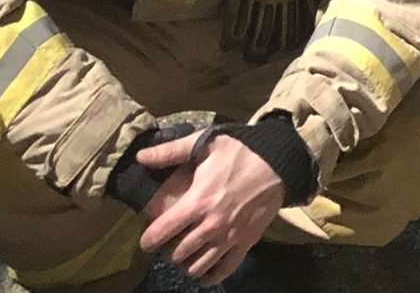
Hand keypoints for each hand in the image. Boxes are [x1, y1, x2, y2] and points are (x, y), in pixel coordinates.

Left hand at [138, 132, 285, 285]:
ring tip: (184, 255)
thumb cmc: (241, 151)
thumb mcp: (205, 144)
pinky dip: (210, 276)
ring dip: (186, 263)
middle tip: (168, 244)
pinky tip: (203, 274)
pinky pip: (224, 269)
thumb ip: (170, 152)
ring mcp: (229, 237)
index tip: (147, 240)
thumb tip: (140, 157)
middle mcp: (211, 225)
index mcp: (197, 202)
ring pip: (197, 265)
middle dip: (167, 251)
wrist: (279, 162)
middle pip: (177, 253)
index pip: (161, 232)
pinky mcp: (246, 242)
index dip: (148, 240)